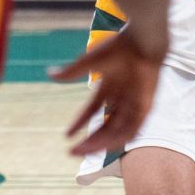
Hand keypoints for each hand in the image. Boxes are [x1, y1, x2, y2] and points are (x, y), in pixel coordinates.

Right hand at [50, 27, 166, 155]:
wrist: (142, 42)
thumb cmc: (118, 48)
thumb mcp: (90, 62)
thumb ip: (71, 72)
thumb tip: (49, 74)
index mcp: (109, 86)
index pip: (92, 110)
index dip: (79, 123)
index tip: (66, 136)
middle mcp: (122, 97)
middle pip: (104, 126)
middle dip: (89, 140)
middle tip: (71, 152)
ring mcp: (134, 103)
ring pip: (116, 131)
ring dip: (100, 143)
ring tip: (84, 151)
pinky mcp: (146, 107)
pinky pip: (133, 130)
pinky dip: (119, 139)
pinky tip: (104, 146)